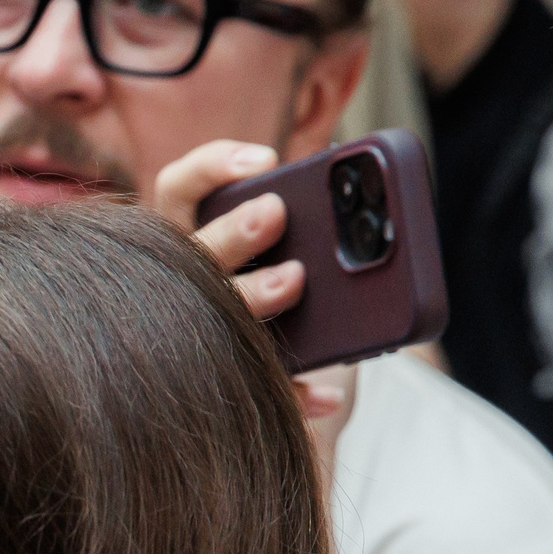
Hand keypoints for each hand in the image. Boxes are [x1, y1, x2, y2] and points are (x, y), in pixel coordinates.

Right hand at [155, 140, 359, 482]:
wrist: (259, 397)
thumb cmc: (278, 295)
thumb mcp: (292, 251)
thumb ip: (313, 228)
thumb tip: (374, 217)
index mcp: (188, 237)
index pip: (180, 187)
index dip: (213, 167)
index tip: (267, 157)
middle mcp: (178, 282)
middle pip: (187, 248)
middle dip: (232, 230)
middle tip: (276, 213)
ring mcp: (191, 335)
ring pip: (204, 313)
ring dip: (249, 295)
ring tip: (295, 281)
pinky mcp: (217, 385)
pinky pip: (246, 387)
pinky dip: (291, 391)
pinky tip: (327, 395)